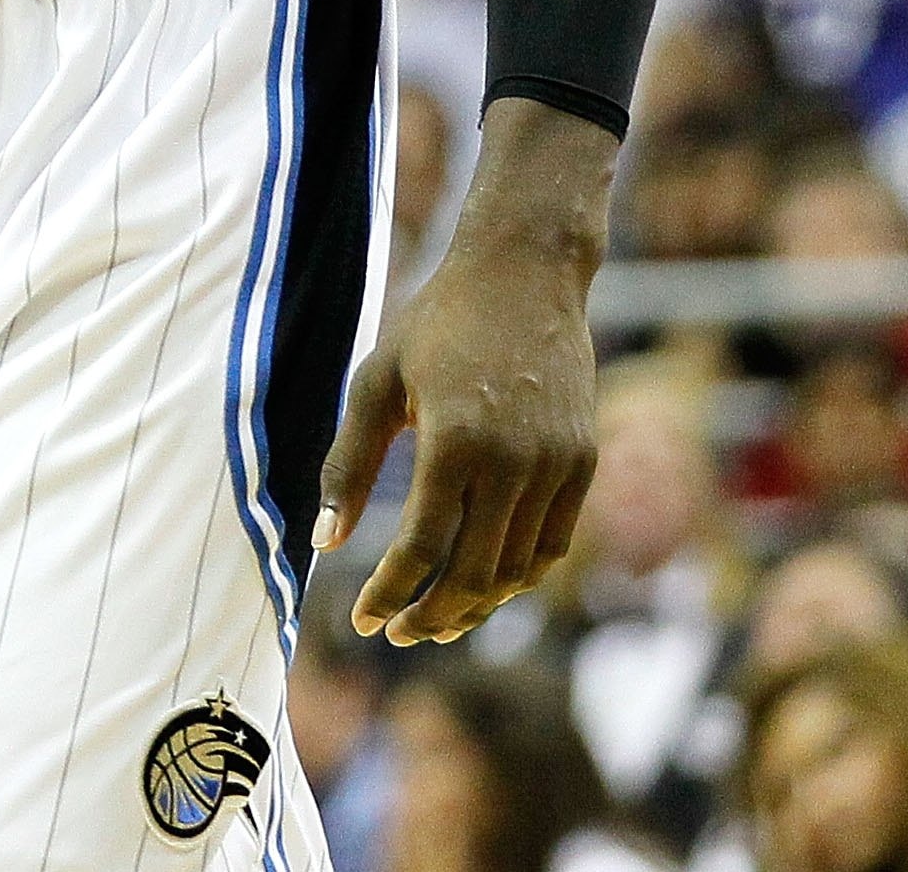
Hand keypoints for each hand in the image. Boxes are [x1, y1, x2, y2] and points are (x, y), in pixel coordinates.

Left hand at [318, 100, 614, 644]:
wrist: (523, 274)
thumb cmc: (434, 323)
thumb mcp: (376, 382)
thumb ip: (349, 464)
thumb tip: (324, 540)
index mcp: (455, 440)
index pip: (422, 547)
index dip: (390, 592)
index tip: (362, 620)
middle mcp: (514, 461)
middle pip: (474, 573)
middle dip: (430, 615)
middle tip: (395, 633)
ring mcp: (556, 464)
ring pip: (517, 568)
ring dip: (476, 605)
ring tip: (435, 619)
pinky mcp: (582, 462)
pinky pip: (553, 543)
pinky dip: (518, 575)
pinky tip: (484, 584)